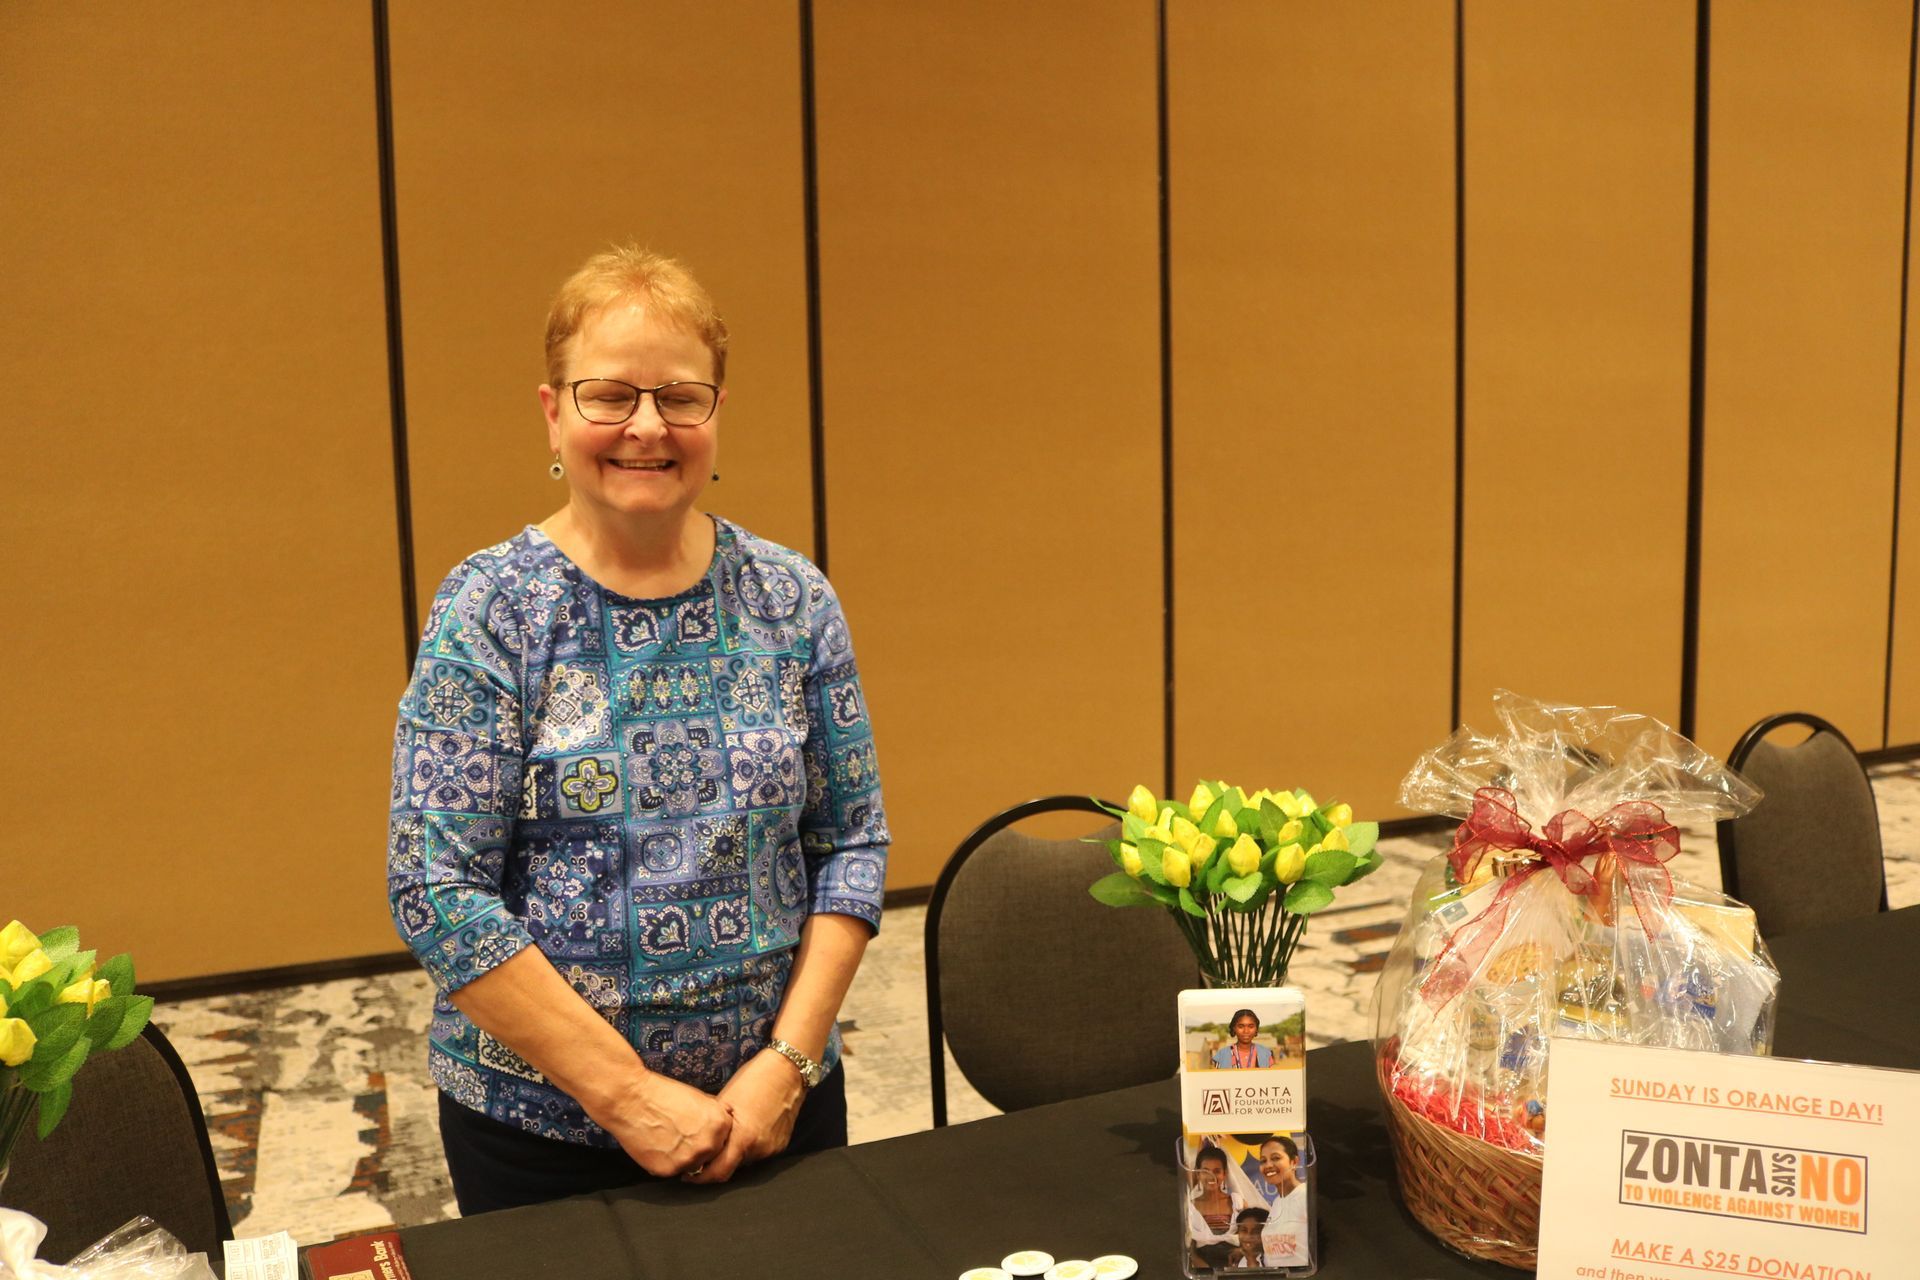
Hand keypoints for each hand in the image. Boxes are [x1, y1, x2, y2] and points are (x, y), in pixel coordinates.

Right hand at [595, 1069, 733, 1177]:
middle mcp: (708, 1145)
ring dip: (684, 1157)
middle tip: (681, 1135)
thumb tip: (728, 1118)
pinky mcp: (667, 1170)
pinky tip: (656, 1145)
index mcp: (720, 1125)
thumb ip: (715, 1113)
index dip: (712, 1135)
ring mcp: (688, 1160)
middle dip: (700, 1148)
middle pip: (711, 1155)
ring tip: (667, 1139)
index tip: (698, 1129)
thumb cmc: (663, 1093)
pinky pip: (672, 1170)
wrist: (631, 1099)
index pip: (726, 1139)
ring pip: (692, 1166)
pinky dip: (666, 1161)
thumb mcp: (699, 1097)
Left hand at [682, 1045, 804, 1182]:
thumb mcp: (725, 1100)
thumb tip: (699, 1144)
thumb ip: (713, 1128)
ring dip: (735, 1154)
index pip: (718, 1173)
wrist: (788, 1069)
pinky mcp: (781, 1144)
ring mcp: (772, 1148)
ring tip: (728, 1136)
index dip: (701, 1178)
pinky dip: (749, 1147)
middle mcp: (759, 1149)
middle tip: (706, 1153)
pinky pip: (759, 1152)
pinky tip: (747, 1129)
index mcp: (743, 1138)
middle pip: (732, 1167)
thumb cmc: (754, 1079)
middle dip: (717, 1164)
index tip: (688, 1175)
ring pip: (746, 1160)